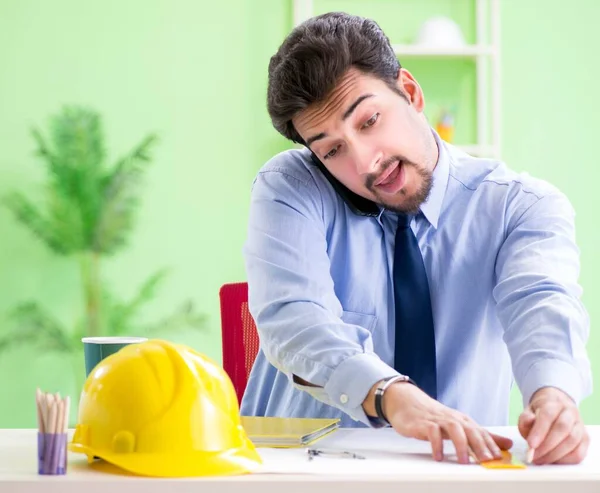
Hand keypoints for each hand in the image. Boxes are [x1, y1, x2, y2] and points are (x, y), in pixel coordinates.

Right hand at [383, 383, 512, 463]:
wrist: (407, 402)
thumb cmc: (434, 416)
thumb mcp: (459, 425)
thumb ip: (482, 435)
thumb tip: (507, 444)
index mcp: (463, 420)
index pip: (481, 432)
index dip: (491, 445)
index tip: (500, 458)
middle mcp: (453, 419)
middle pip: (470, 429)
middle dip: (480, 445)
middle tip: (487, 461)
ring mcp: (438, 420)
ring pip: (454, 428)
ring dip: (460, 445)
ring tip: (463, 461)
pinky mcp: (423, 423)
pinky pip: (431, 432)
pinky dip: (436, 444)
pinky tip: (439, 456)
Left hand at [518, 387, 588, 464]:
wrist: (555, 411)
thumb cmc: (539, 415)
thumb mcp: (528, 413)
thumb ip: (526, 419)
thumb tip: (530, 421)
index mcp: (554, 403)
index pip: (548, 415)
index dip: (539, 431)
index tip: (531, 445)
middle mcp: (570, 412)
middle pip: (562, 428)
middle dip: (547, 445)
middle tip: (534, 455)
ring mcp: (580, 425)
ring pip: (572, 441)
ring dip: (555, 454)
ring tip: (541, 459)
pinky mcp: (585, 439)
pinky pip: (579, 452)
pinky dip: (565, 460)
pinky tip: (553, 460)